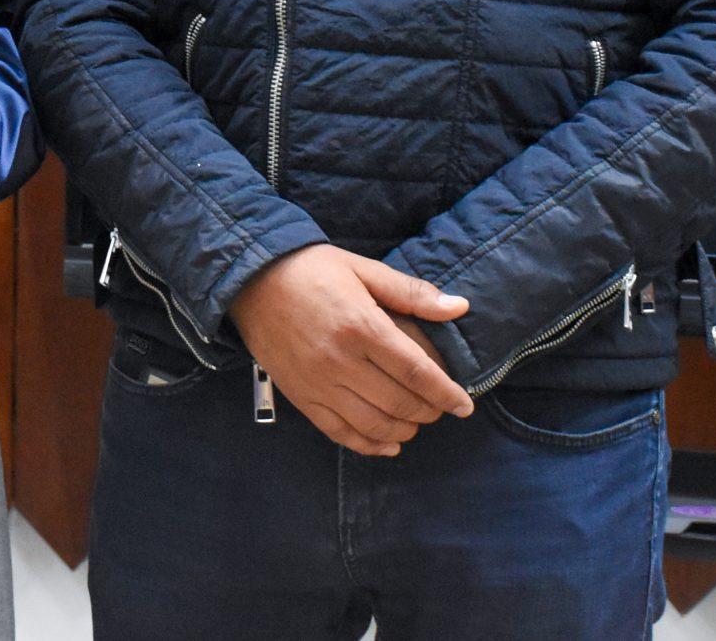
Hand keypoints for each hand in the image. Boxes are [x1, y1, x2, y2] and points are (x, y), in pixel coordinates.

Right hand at [226, 244, 473, 455]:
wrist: (250, 279)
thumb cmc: (312, 269)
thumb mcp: (364, 269)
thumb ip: (412, 293)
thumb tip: (459, 307)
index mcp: (361, 325)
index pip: (415, 371)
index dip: (445, 393)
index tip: (465, 405)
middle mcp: (340, 360)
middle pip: (399, 402)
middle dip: (429, 412)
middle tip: (441, 408)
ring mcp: (318, 382)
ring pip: (373, 425)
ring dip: (403, 430)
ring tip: (416, 422)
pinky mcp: (300, 396)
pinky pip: (339, 432)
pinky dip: (369, 445)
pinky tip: (388, 444)